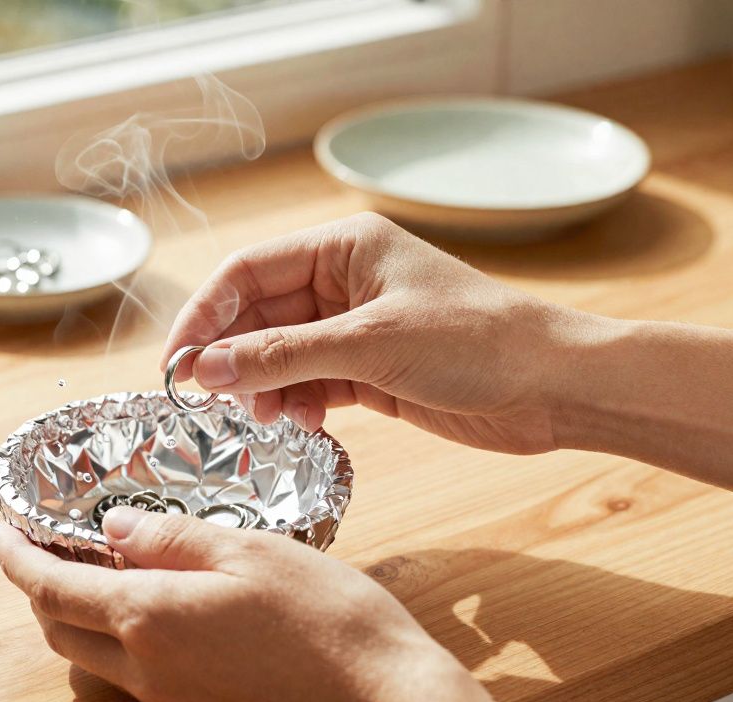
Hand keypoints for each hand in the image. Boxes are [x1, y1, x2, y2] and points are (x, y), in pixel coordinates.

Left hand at [0, 508, 519, 701]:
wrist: (384, 698)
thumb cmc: (327, 616)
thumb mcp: (248, 549)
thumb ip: (170, 538)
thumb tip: (113, 531)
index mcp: (149, 619)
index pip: (51, 589)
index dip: (14, 557)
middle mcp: (148, 672)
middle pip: (60, 632)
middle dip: (40, 590)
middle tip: (46, 550)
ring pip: (96, 661)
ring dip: (80, 619)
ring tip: (100, 576)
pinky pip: (138, 683)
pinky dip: (124, 645)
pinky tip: (159, 617)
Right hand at [162, 212, 585, 454]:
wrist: (554, 387)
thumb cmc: (477, 342)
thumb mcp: (370, 345)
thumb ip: (283, 355)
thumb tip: (207, 368)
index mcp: (343, 248)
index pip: (248, 271)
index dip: (206, 314)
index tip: (177, 360)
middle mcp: (343, 281)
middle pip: (257, 315)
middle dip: (234, 357)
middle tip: (213, 400)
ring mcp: (355, 328)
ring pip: (279, 354)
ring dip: (264, 386)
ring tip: (269, 416)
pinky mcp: (369, 370)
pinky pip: (309, 382)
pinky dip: (297, 403)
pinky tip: (304, 422)